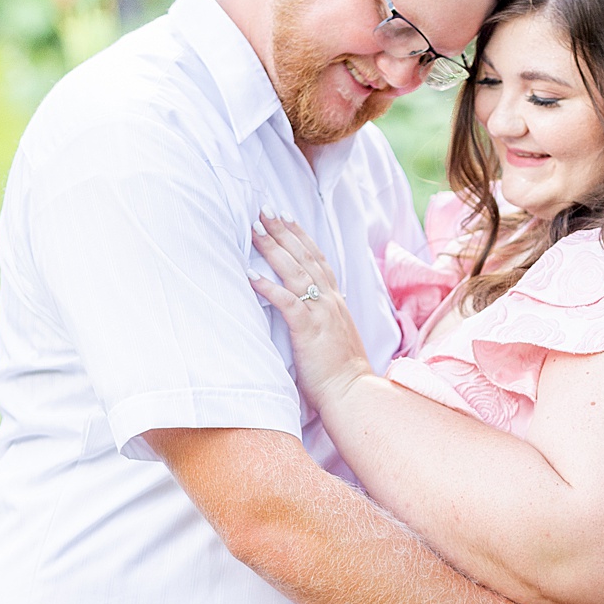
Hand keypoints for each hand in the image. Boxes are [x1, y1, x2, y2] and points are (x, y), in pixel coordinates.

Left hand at [249, 213, 372, 406]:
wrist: (352, 393)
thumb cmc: (339, 371)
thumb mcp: (332, 335)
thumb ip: (322, 317)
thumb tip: (306, 307)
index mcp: (336, 301)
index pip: (318, 259)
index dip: (301, 236)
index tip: (286, 217)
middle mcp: (330, 300)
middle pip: (304, 256)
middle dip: (283, 231)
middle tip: (264, 210)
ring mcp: (321, 312)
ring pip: (295, 271)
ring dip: (273, 248)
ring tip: (254, 229)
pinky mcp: (309, 329)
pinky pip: (287, 302)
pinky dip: (268, 286)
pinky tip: (250, 274)